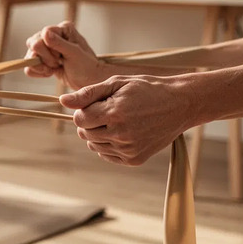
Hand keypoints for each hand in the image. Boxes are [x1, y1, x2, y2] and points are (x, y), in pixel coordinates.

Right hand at [24, 21, 103, 89]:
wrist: (88, 81)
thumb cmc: (86, 66)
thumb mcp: (75, 54)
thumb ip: (60, 43)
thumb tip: (45, 33)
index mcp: (62, 29)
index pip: (42, 36)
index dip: (49, 50)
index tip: (62, 57)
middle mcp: (51, 35)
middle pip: (32, 44)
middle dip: (45, 58)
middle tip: (58, 62)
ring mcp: (45, 47)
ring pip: (29, 56)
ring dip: (42, 67)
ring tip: (56, 68)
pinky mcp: (41, 59)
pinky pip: (29, 67)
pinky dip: (39, 72)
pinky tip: (51, 72)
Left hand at [60, 74, 197, 164]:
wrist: (180, 105)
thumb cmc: (146, 89)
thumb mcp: (117, 83)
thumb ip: (88, 93)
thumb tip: (63, 101)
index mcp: (115, 113)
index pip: (80, 119)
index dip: (84, 110)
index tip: (96, 104)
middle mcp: (121, 134)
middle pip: (85, 133)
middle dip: (90, 121)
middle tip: (107, 110)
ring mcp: (128, 149)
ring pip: (94, 145)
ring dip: (98, 133)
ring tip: (116, 120)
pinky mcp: (134, 159)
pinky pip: (106, 155)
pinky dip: (108, 144)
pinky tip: (122, 132)